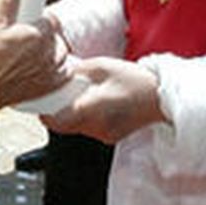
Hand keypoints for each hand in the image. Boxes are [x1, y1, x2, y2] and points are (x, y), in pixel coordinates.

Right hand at [0, 0, 68, 106]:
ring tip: (37, 54)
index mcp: (36, 34)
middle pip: (58, 38)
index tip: (34, 24)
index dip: (43, 21)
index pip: (52, 21)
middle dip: (47, 37)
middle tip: (31, 41)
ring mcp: (48, 70)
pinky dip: (61, 71)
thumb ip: (8, 4)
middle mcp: (46, 52)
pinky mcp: (47, 86)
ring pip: (63, 55)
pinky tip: (47, 69)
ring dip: (54, 52)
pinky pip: (65, 75)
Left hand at [41, 56, 166, 142]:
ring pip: (75, 128)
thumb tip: (57, 74)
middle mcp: (95, 127)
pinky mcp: (110, 137)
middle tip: (63, 94)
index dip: (45, 111)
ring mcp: (103, 135)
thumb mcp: (100, 67)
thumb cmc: (134, 80)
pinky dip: (87, 118)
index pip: (55, 121)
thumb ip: (76, 72)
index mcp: (90, 109)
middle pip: (63, 126)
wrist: (161, 98)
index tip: (44, 100)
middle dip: (58, 110)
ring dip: (73, 114)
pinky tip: (98, 103)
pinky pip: (89, 129)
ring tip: (85, 96)